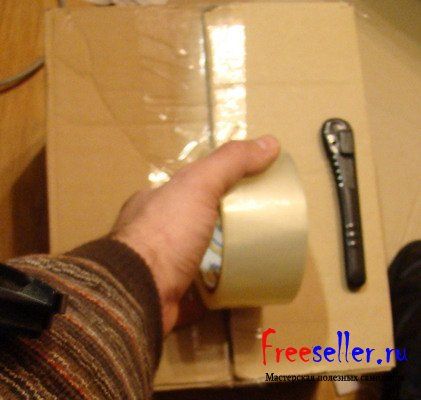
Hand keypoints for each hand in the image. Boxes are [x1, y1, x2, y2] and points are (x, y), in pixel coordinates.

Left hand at [112, 136, 279, 333]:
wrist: (139, 293)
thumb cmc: (167, 232)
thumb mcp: (199, 185)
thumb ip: (231, 162)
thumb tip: (270, 142)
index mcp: (153, 202)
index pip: (186, 187)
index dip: (213, 185)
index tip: (241, 190)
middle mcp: (150, 233)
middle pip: (192, 222)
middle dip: (217, 222)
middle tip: (251, 225)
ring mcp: (157, 266)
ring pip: (193, 256)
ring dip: (217, 256)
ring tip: (249, 255)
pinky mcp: (168, 295)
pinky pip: (197, 289)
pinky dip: (214, 287)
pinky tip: (235, 286)